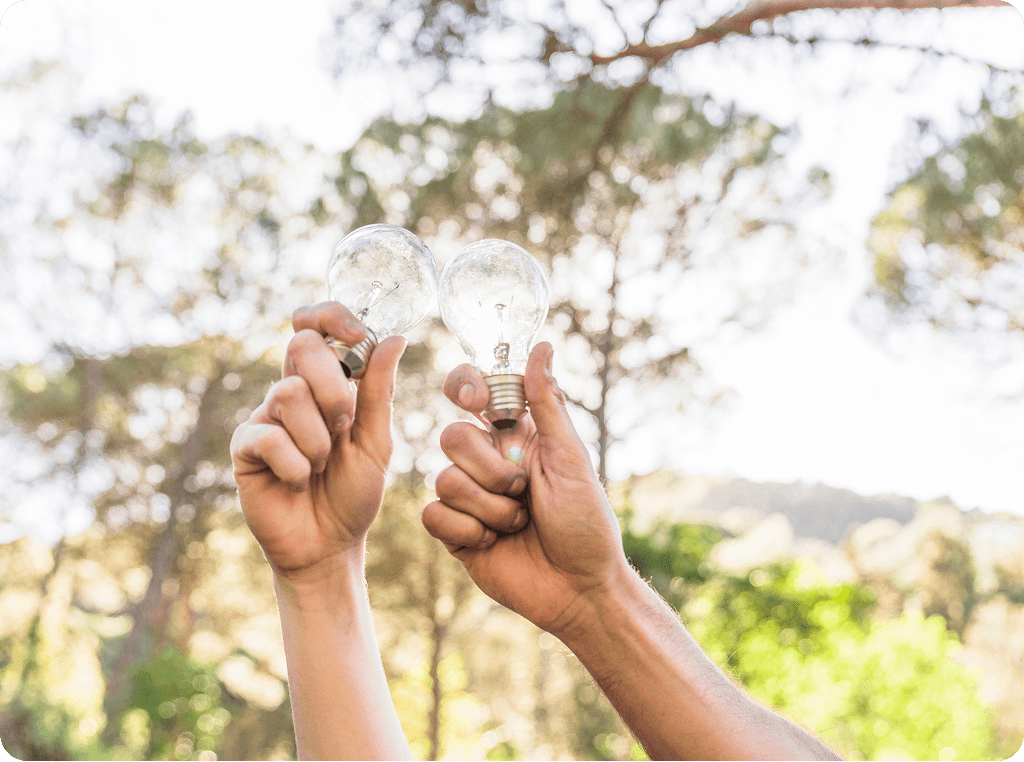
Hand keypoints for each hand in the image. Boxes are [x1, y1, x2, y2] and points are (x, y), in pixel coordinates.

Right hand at [230, 302, 404, 589]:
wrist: (329, 545)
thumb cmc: (353, 492)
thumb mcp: (377, 442)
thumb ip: (380, 392)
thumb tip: (394, 338)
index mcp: (327, 383)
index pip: (316, 326)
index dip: (331, 316)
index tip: (357, 334)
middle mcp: (293, 392)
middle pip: (301, 346)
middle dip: (333, 388)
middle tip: (344, 425)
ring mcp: (265, 417)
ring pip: (288, 393)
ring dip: (317, 438)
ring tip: (320, 466)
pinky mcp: (244, 447)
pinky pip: (268, 436)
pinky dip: (294, 465)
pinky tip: (296, 482)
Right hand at [421, 342, 631, 635]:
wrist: (579, 589)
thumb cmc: (586, 522)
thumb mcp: (571, 458)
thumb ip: (546, 403)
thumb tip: (542, 345)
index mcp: (515, 435)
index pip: (472, 392)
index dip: (465, 386)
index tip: (477, 399)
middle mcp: (487, 462)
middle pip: (452, 437)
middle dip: (492, 470)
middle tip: (524, 493)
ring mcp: (468, 498)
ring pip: (444, 479)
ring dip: (490, 509)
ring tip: (518, 526)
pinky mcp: (454, 533)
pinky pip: (433, 515)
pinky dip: (466, 531)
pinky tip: (492, 545)